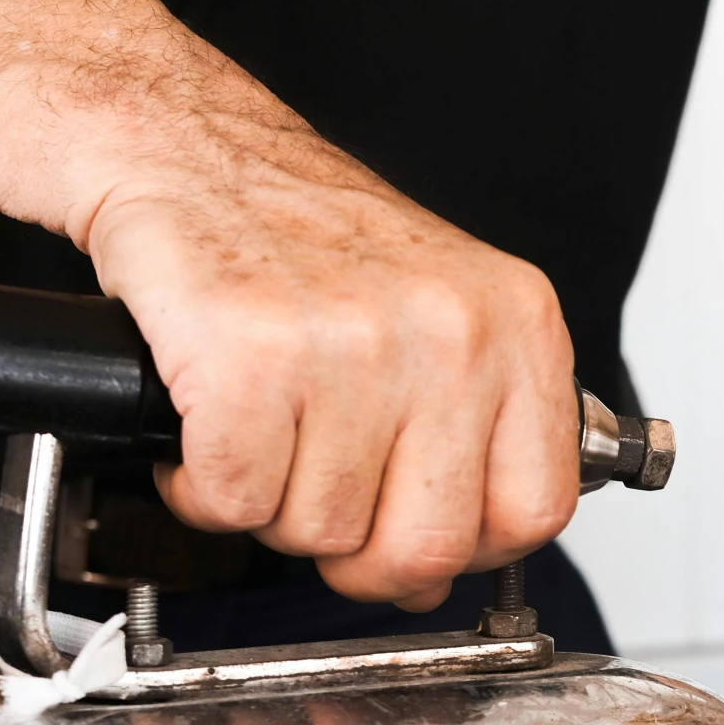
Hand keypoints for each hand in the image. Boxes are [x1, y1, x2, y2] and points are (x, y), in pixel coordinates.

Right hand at [81, 90, 579, 609]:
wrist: (187, 146)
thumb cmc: (306, 237)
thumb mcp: (439, 314)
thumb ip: (469, 440)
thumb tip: (437, 577)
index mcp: (518, 323)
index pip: (536, 508)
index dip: (468, 549)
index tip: (419, 532)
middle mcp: (451, 331)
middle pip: (425, 546)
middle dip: (358, 553)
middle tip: (321, 500)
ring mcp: (354, 343)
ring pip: (321, 532)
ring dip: (270, 507)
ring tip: (262, 433)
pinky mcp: (251, 358)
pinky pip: (235, 502)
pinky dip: (204, 489)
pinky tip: (211, 429)